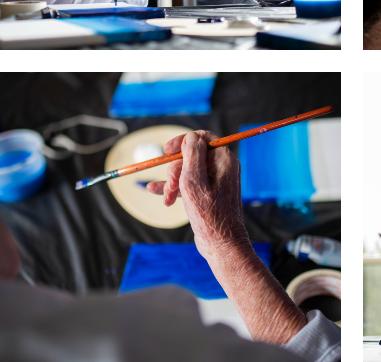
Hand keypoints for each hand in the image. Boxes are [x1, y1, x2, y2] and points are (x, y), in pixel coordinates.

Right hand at [147, 131, 248, 259]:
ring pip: (187, 171)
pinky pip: (189, 184)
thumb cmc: (209, 214)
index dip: (184, 141)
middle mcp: (221, 168)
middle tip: (171, 186)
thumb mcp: (194, 182)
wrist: (221, 244)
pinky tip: (157, 192)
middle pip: (191, 156)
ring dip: (173, 182)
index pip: (203, 138)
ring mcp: (215, 181)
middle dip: (175, 170)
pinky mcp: (208, 194)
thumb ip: (192, 156)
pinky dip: (175, 188)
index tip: (167, 150)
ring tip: (166, 197)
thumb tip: (191, 136)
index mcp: (223, 160)